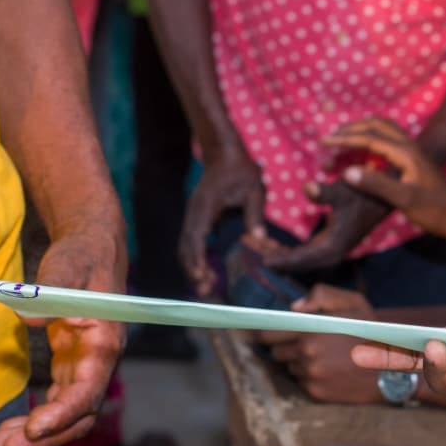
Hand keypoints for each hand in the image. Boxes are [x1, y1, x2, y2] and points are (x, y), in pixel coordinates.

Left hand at [0, 227, 125, 445]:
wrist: (90, 249)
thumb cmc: (81, 256)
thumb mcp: (67, 265)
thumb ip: (53, 287)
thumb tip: (33, 319)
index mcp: (104, 342)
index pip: (89, 390)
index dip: (63, 413)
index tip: (34, 428)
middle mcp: (98, 362)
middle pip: (80, 415)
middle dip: (46, 438)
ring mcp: (85, 367)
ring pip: (68, 416)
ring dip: (38, 438)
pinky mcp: (71, 367)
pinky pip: (56, 405)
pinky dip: (36, 423)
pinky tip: (8, 432)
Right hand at [180, 143, 264, 296]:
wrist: (223, 153)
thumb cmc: (240, 170)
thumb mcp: (254, 189)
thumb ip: (255, 214)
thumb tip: (259, 239)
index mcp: (206, 206)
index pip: (197, 236)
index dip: (198, 258)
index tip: (202, 276)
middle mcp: (194, 213)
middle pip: (186, 246)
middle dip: (193, 270)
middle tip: (206, 291)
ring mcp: (192, 216)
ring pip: (185, 247)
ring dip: (192, 267)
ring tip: (205, 288)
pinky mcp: (196, 220)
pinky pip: (191, 243)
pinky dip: (195, 259)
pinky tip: (205, 274)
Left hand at [255, 285, 380, 402]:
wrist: (393, 369)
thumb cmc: (372, 333)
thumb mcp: (353, 302)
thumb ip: (321, 295)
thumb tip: (294, 307)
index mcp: (310, 332)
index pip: (269, 334)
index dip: (267, 332)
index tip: (266, 332)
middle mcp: (306, 355)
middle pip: (276, 353)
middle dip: (285, 347)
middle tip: (302, 343)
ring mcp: (311, 376)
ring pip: (289, 368)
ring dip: (298, 362)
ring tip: (320, 357)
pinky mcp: (316, 393)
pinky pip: (301, 382)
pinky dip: (309, 376)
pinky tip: (327, 370)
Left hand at [261, 179, 390, 273]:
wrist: (385, 195)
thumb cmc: (364, 192)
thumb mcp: (344, 190)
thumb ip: (324, 192)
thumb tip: (306, 188)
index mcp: (332, 247)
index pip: (299, 258)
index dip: (278, 258)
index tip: (258, 258)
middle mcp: (330, 253)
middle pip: (294, 261)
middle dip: (270, 253)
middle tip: (245, 245)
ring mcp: (330, 250)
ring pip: (296, 257)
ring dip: (275, 251)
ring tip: (251, 243)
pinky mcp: (329, 244)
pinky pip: (302, 252)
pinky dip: (285, 249)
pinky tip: (270, 243)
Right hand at [324, 117, 445, 236]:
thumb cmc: (434, 211)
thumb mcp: (404, 200)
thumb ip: (376, 185)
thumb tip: (347, 172)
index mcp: (406, 153)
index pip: (370, 137)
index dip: (345, 138)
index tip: (324, 142)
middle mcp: (411, 146)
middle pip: (377, 125)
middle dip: (352, 128)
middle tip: (330, 137)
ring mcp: (413, 151)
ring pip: (384, 129)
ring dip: (362, 130)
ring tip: (342, 139)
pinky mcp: (414, 160)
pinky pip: (389, 140)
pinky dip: (372, 139)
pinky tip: (362, 154)